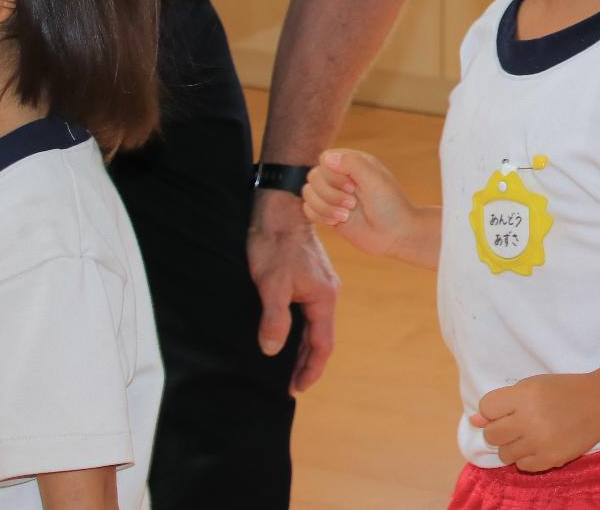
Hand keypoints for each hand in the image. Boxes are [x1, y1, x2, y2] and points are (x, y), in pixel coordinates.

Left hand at [246, 190, 340, 392]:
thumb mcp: (272, 284)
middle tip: (289, 385)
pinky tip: (286, 334)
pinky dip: (299, 330)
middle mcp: (327, 294)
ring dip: (302, 347)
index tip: (296, 389)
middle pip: (320, 337)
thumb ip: (275, 318)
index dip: (311, 369)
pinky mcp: (309, 278)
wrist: (280, 210)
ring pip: (313, 325)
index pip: (323, 344)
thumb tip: (273, 351)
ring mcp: (319, 285)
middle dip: (306, 363)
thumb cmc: (276, 245)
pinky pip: (307, 312)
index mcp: (324, 298)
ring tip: (286, 367)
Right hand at [304, 148, 419, 258]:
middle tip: (352, 203)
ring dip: (325, 206)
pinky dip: (320, 216)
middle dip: (330, 193)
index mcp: (354, 163)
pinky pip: (308, 209)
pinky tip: (337, 221)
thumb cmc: (389, 205)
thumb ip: (352, 164)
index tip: (352, 186)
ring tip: (346, 215)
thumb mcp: (375, 179)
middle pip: (314, 176)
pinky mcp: (329, 212)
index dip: (332, 173)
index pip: (326, 158)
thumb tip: (327, 158)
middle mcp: (342, 177)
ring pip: (308, 193)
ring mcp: (334, 195)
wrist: (394, 234)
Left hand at [470, 372, 599, 471]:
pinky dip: (527, 457)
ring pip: (504, 454)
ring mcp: (538, 442)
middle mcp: (528, 420)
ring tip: (529, 435)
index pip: (486, 408)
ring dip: (512, 445)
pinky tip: (538, 445)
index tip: (505, 409)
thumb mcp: (533, 385)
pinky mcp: (549, 459)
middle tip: (516, 424)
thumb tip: (474, 420)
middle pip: (492, 434)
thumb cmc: (564, 390)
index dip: (493, 409)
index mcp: (524, 396)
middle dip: (500, 430)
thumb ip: (503, 402)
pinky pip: (522, 466)